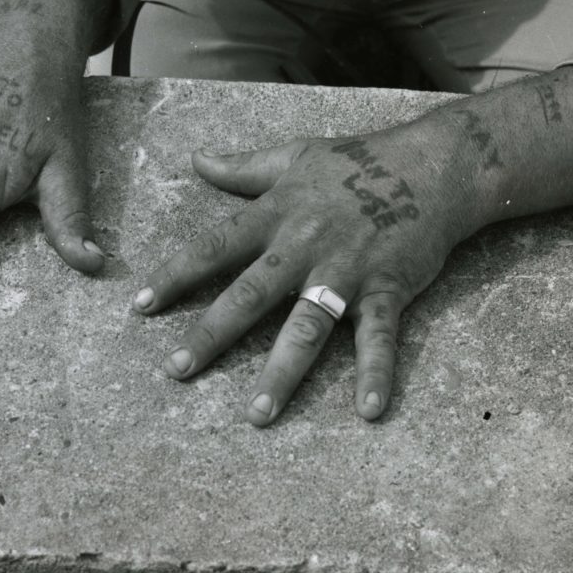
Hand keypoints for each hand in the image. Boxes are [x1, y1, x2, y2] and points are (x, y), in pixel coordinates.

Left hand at [132, 119, 479, 425]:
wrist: (433, 164)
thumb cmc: (358, 161)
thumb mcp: (294, 156)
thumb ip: (243, 166)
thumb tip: (196, 159)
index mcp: (276, 214)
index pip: (213, 248)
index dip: (174, 276)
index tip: (139, 307)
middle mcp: (303, 246)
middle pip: (250, 294)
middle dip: (211, 334)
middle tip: (176, 372)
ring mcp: (346, 270)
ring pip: (307, 326)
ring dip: (281, 372)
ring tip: (257, 415)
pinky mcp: (387, 288)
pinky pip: (379, 336)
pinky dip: (376, 372)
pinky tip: (369, 411)